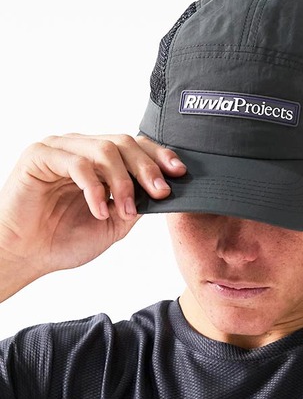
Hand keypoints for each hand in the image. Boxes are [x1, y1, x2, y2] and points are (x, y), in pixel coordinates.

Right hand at [0, 133, 185, 297]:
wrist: (27, 255)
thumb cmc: (66, 239)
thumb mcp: (115, 223)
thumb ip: (137, 203)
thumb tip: (164, 190)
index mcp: (100, 161)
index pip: (135, 146)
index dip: (159, 156)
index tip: (179, 173)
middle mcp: (82, 149)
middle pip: (124, 142)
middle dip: (148, 168)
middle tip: (161, 192)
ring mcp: (61, 149)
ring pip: (105, 149)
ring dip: (123, 182)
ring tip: (126, 210)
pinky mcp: (40, 156)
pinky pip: (77, 163)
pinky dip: (95, 188)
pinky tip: (100, 210)